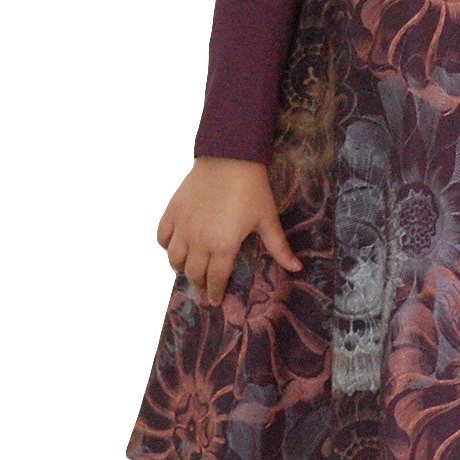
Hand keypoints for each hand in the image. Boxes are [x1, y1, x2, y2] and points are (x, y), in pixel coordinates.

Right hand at [156, 157, 301, 303]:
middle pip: (193, 273)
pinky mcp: (172, 212)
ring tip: (190, 269)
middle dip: (200, 284)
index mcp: (223, 247)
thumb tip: (297, 268)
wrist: (229, 158)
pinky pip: (162, 237)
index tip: (216, 301)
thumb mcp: (267, 220)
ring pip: (174, 259)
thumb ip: (279, 247)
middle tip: (205, 286)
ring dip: (181, 268)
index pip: (216, 279)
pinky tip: (176, 246)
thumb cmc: (252, 189)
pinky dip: (167, 246)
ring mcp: (182, 226)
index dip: (215, 293)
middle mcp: (198, 241)